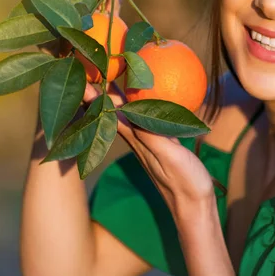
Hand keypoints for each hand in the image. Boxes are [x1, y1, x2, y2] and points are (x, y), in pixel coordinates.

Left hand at [83, 83, 214, 213]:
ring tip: (104, 76)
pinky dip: (134, 104)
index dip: (94, 93)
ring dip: (112, 95)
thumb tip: (129, 110)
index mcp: (136, 138)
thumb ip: (151, 135)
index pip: (108, 111)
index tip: (81, 75)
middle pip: (111, 109)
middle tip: (87, 68)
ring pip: (123, 113)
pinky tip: (138, 98)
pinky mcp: (157, 144)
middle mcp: (135, 138)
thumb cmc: (184, 182)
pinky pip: (141, 117)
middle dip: (99, 89)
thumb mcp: (170, 156)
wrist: (193, 207)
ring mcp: (145, 142)